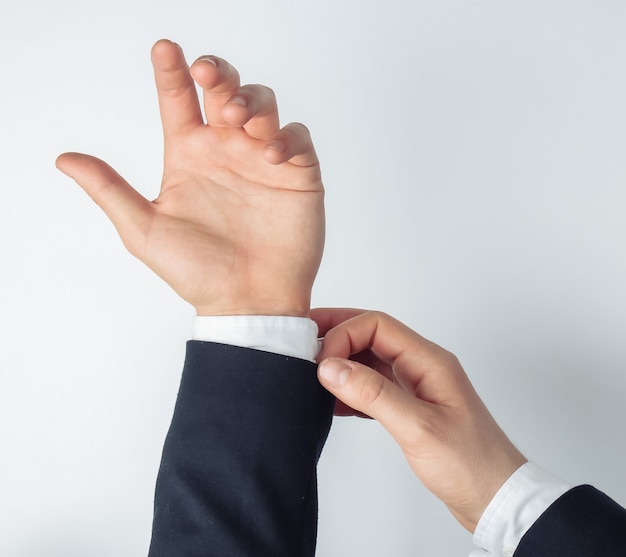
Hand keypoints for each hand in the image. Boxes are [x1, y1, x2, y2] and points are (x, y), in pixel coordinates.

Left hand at [57, 39, 323, 316]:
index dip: (171, 71)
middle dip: (218, 72)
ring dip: (252, 100)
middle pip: (225, 89)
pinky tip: (269, 153)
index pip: (179, 102)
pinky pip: (296, 137)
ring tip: (238, 120)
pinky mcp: (297, 174)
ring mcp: (263, 160)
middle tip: (208, 77)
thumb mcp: (145, 231)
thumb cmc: (198, 273)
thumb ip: (109, 191)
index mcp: (190, 157)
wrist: (248, 302)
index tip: (164, 49)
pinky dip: (286, 135)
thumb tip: (65, 160)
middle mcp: (226, 152)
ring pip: (263, 104)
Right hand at [313, 308, 526, 531]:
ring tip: (310, 371)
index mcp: (428, 360)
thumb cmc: (471, 464)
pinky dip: (348, 388)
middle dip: (337, 335)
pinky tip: (331, 401)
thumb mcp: (419, 427)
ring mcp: (413, 385)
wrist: (494, 498)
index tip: (321, 359)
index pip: (377, 325)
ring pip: (369, 359)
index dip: (344, 333)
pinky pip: (371, 385)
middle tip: (303, 343)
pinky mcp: (408, 406)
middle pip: (371, 334)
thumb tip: (331, 367)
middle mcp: (420, 366)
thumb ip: (374, 394)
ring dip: (340, 362)